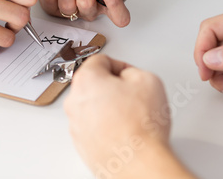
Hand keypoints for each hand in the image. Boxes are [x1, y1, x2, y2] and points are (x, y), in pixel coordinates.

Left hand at [64, 54, 193, 178]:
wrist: (138, 163)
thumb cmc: (140, 127)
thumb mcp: (148, 79)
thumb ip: (132, 70)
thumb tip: (128, 78)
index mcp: (86, 80)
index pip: (101, 60)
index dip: (120, 65)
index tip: (130, 74)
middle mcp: (75, 102)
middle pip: (94, 84)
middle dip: (113, 87)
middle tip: (133, 96)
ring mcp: (76, 126)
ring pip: (94, 107)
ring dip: (110, 108)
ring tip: (132, 117)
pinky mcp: (82, 146)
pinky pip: (95, 128)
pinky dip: (108, 127)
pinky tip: (126, 132)